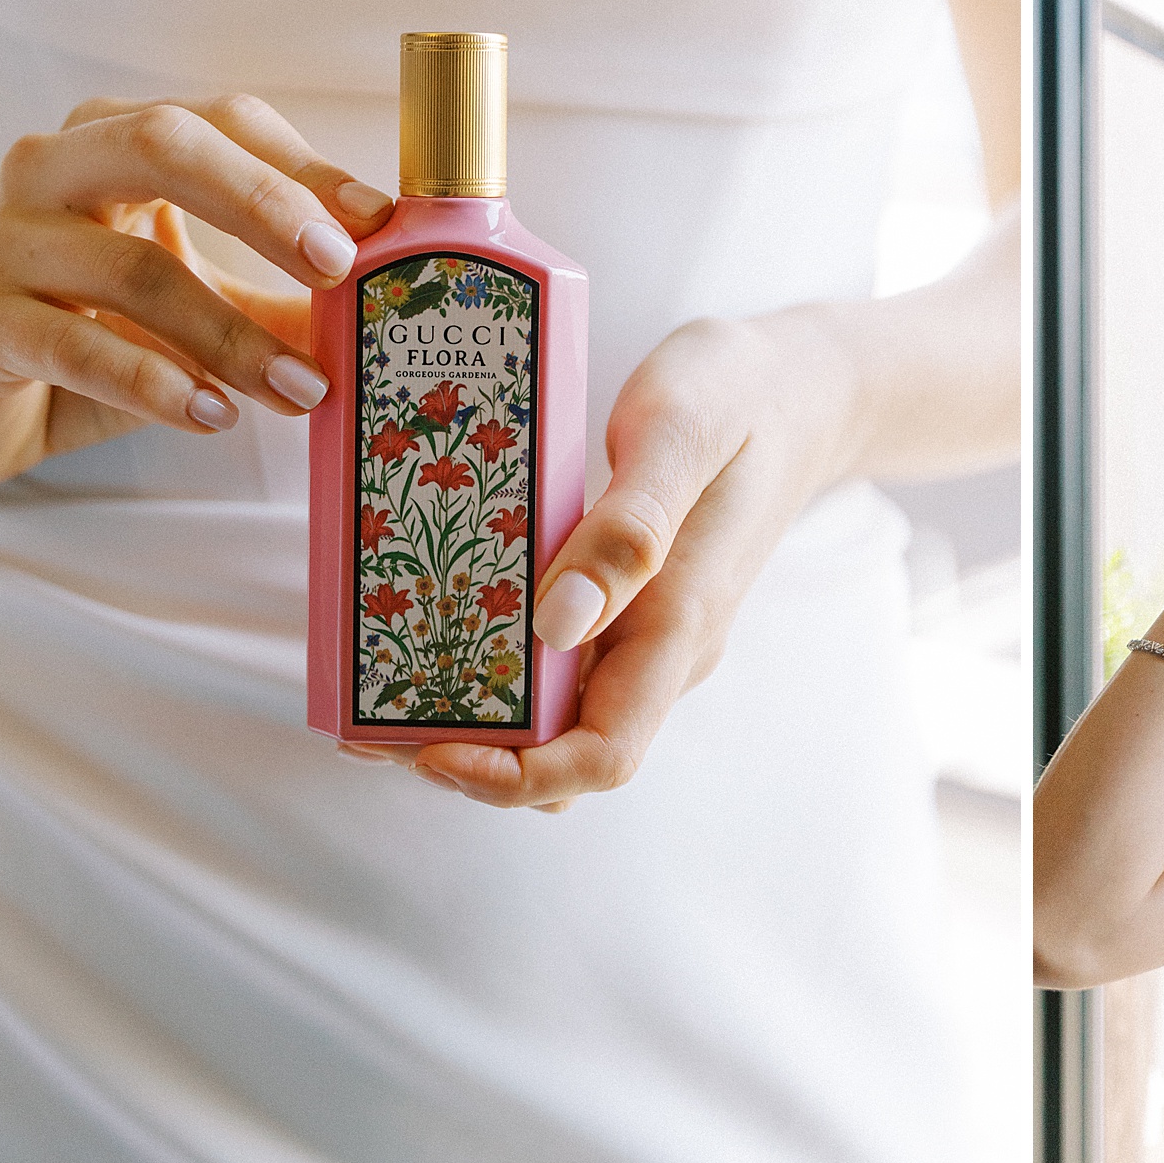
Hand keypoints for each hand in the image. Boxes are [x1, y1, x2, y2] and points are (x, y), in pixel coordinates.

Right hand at [0, 95, 391, 490]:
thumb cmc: (94, 329)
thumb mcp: (198, 304)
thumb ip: (282, 297)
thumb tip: (392, 305)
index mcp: (117, 139)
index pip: (225, 120)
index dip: (306, 166)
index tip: (380, 219)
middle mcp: (54, 168)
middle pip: (169, 146)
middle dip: (267, 204)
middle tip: (341, 269)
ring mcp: (8, 240)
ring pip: (136, 266)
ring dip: (234, 336)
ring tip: (304, 390)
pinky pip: (77, 345)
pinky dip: (156, 382)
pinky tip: (214, 414)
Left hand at [372, 311, 860, 810]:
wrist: (801, 386)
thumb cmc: (741, 395)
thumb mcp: (682, 433)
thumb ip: (629, 527)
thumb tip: (557, 625)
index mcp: (680, 625)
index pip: (603, 755)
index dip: (513, 775)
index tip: (430, 747)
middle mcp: (661, 648)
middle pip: (561, 752)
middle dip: (463, 753)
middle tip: (362, 713)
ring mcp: (643, 629)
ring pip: (551, 712)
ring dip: (465, 712)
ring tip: (371, 669)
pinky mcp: (624, 601)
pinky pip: (551, 658)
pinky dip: (483, 655)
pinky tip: (425, 610)